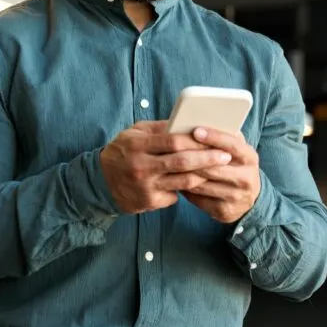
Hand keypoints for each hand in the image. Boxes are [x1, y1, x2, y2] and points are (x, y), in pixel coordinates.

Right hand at [100, 121, 233, 213]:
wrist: (101, 182)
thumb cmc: (122, 152)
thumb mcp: (133, 134)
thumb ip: (158, 129)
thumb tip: (185, 123)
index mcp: (138, 146)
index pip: (172, 141)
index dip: (195, 140)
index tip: (213, 139)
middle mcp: (141, 167)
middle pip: (182, 162)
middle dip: (207, 158)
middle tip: (225, 156)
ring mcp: (146, 187)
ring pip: (183, 182)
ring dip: (203, 175)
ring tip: (218, 169)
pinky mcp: (149, 202)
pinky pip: (175, 196)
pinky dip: (185, 188)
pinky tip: (194, 183)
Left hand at [180, 127, 260, 223]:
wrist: (249, 199)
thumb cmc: (235, 165)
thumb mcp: (235, 150)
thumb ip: (223, 137)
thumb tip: (198, 122)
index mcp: (250, 158)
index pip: (232, 145)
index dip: (214, 137)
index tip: (195, 130)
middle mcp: (247, 178)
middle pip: (214, 167)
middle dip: (192, 157)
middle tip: (172, 147)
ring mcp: (236, 197)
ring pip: (203, 183)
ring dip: (184, 173)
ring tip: (169, 161)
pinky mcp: (225, 211)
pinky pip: (199, 198)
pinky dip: (185, 188)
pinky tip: (175, 179)